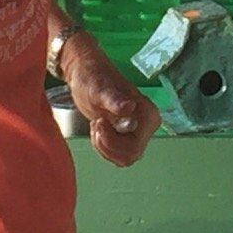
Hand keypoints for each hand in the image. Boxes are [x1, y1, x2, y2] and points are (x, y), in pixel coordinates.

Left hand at [63, 35, 158, 167]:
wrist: (85, 74)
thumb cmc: (93, 77)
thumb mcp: (100, 88)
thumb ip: (115, 100)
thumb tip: (130, 108)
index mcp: (148, 115)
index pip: (133, 147)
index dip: (112, 141)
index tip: (99, 121)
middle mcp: (147, 126)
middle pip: (129, 156)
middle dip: (107, 144)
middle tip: (96, 124)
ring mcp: (137, 132)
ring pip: (122, 158)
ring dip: (103, 146)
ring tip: (96, 124)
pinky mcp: (126, 136)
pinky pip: (116, 155)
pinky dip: (102, 146)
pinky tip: (97, 128)